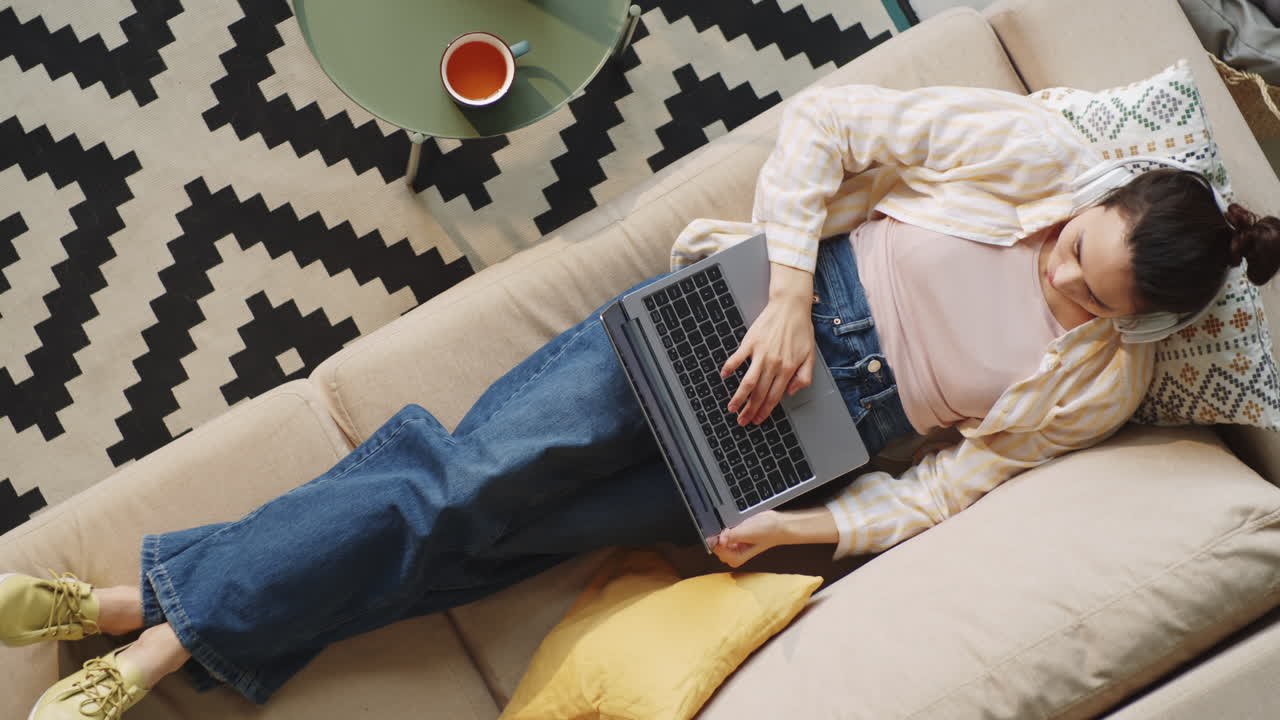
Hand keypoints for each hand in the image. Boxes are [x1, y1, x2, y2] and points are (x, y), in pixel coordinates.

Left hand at [711, 510, 785, 566]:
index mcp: (736, 558)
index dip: (719, 539)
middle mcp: (734, 553)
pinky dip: (727, 527)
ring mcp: (734, 544)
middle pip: (716, 545)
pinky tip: (737, 525)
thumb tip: (718, 540)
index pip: (717, 550)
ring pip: (719, 538)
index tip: (726, 532)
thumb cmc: (768, 532)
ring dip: (724, 531)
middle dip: (721, 535)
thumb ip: (732, 536)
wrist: (778, 524)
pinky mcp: (735, 535)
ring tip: (737, 527)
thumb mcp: (748, 533)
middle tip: (732, 529)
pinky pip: (724, 532)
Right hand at [721, 263, 815, 425]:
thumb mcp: (810, 355)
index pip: (774, 396)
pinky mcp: (751, 342)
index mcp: (788, 368)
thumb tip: (790, 392)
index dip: (765, 411)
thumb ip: (804, 377)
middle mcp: (774, 363)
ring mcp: (761, 353)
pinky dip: (729, 368)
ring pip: (748, 382)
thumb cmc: (801, 329)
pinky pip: (737, 358)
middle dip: (750, 410)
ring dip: (739, 397)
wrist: (791, 306)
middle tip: (742, 421)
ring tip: (732, 408)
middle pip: (759, 394)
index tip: (758, 420)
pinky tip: (724, 376)